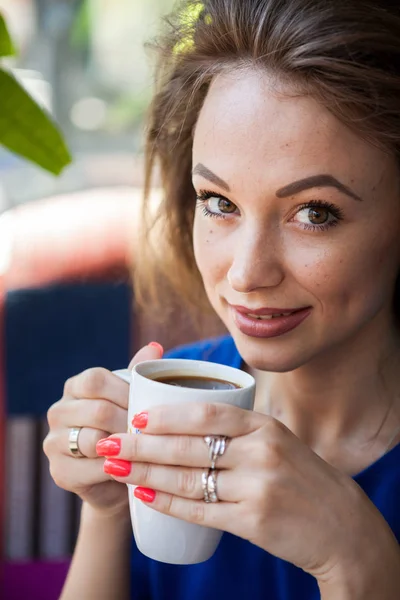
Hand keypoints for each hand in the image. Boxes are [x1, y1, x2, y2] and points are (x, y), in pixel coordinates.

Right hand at [43, 343, 162, 516]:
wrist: (119, 474)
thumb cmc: (126, 428)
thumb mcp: (132, 399)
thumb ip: (139, 375)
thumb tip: (155, 347)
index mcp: (75, 387)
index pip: (95, 380)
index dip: (125, 392)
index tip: (149, 406)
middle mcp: (58, 411)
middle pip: (97, 410)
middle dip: (130, 422)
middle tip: (153, 432)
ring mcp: (54, 442)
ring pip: (93, 439)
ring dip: (124, 445)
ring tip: (144, 448)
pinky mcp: (60, 472)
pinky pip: (92, 467)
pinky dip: (117, 468)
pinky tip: (133, 467)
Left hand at [96, 401, 390, 578]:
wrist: (339, 524)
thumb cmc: (300, 476)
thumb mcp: (277, 439)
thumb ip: (238, 428)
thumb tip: (181, 417)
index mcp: (264, 426)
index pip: (206, 413)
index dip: (166, 415)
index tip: (136, 417)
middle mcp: (261, 453)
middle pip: (188, 446)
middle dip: (142, 446)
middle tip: (109, 444)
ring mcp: (258, 488)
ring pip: (188, 479)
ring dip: (146, 475)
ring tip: (117, 470)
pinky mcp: (253, 522)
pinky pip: (200, 511)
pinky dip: (169, 504)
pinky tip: (145, 497)